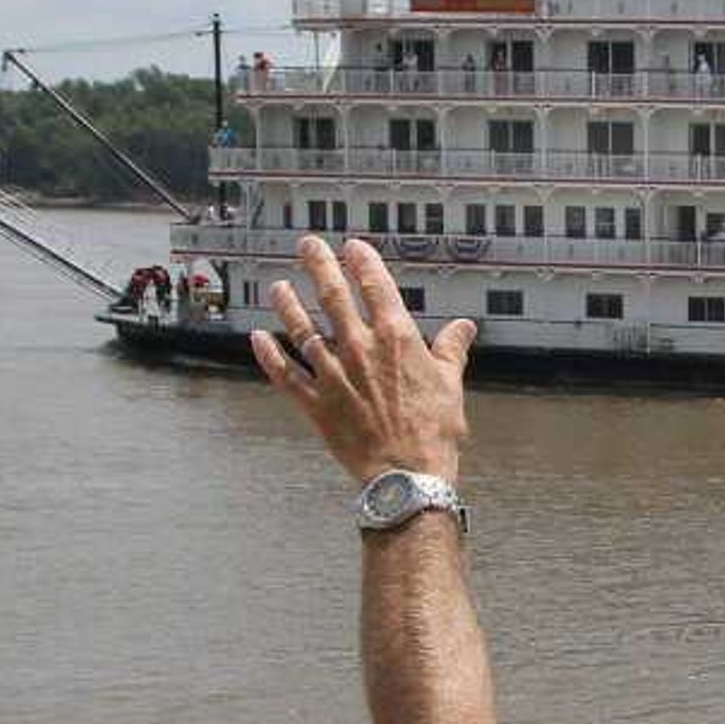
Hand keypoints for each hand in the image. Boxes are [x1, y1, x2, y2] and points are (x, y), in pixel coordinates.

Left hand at [250, 235, 476, 482]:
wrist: (408, 476)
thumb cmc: (432, 435)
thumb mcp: (451, 386)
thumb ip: (451, 351)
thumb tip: (464, 329)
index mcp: (396, 339)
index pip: (375, 286)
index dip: (362, 262)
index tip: (354, 248)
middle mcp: (360, 349)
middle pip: (332, 296)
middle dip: (319, 265)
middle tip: (308, 247)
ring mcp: (333, 375)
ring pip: (302, 329)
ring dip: (288, 304)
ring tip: (279, 286)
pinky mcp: (316, 403)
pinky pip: (285, 374)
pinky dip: (270, 355)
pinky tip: (261, 338)